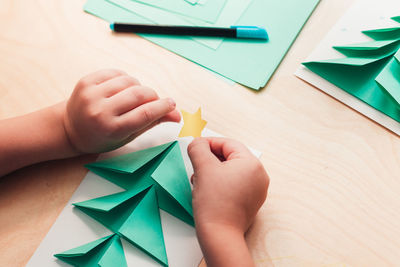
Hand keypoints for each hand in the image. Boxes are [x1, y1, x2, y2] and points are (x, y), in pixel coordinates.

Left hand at [63, 69, 180, 153]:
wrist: (70, 128)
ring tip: (133, 97)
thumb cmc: (102, 136)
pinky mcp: (87, 81)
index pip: (145, 113)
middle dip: (153, 96)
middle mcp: (101, 111)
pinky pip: (116, 73)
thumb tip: (176, 114)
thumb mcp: (127, 136)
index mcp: (112, 129)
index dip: (163, 107)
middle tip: (154, 101)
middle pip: (140, 95)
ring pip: (129, 81)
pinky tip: (122, 89)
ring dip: (138, 87)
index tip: (172, 104)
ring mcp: (92, 94)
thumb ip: (152, 123)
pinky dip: (125, 79)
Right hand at [188, 137, 268, 233]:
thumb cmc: (214, 204)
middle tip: (196, 164)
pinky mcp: (250, 202)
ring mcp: (256, 190)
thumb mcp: (203, 168)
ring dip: (213, 171)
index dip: (209, 143)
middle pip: (230, 157)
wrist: (219, 235)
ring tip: (199, 180)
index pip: (228, 144)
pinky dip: (219, 183)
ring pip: (230, 171)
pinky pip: (234, 184)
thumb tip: (197, 143)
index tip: (195, 147)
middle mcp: (259, 176)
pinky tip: (206, 190)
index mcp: (252, 164)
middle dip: (210, 159)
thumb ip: (198, 148)